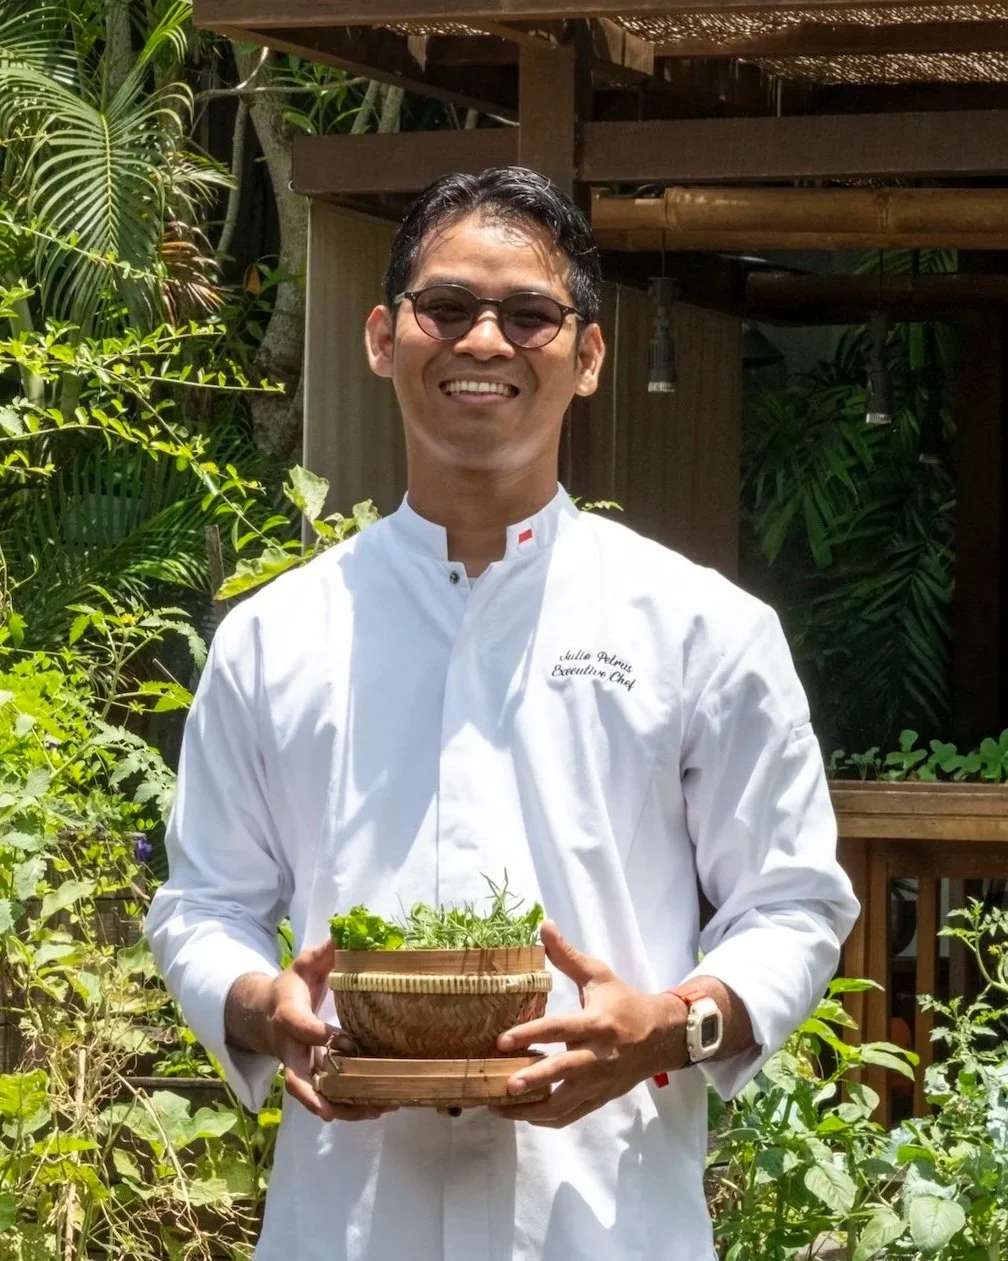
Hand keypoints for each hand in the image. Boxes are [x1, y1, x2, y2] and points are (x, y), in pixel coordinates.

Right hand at [265, 938, 395, 1122]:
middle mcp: (291, 1048)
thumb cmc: (291, 988)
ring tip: (373, 1110)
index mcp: (288, 1016)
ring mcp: (300, 1067)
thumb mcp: (303, 965)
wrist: (265, 1016)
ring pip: (314, 1096)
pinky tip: (377, 1109)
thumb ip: (323, 952)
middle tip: (339, 1104)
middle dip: (317, 1093)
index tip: (344, 1040)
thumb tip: (342, 932)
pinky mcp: (311, 1078)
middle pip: (296, 1078)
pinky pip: (326, 1098)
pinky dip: (347, 1108)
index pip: (299, 1027)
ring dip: (341, 1107)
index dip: (318, 1035)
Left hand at [491, 921, 685, 1127]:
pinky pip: (571, 1116)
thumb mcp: (599, 975)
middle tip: (504, 1085)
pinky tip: (523, 1115)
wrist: (661, 1037)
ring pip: (564, 1104)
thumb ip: (568, 956)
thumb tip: (544, 926)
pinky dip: (546, 1119)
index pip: (559, 1030)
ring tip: (499, 1106)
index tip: (502, 1041)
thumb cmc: (624, 1003)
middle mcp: (598, 1056)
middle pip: (563, 1073)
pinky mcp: (600, 1099)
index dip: (530, 1035)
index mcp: (597, 1024)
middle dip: (534, 1081)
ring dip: (531, 1109)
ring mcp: (599, 1083)